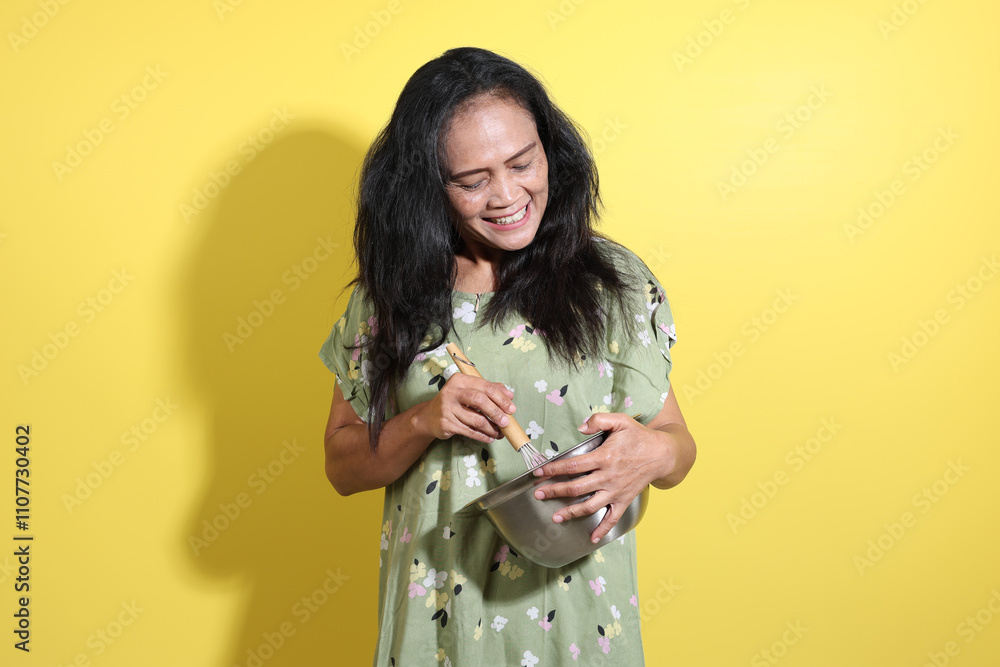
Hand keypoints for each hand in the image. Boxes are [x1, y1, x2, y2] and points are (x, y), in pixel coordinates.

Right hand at [413, 374, 515, 443]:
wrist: (429, 416)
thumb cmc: (454, 402)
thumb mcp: (469, 390)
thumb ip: (489, 389)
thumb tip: (509, 395)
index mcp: (460, 380)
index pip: (485, 387)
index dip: (501, 398)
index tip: (511, 408)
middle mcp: (452, 391)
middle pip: (480, 400)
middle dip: (496, 412)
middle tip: (506, 422)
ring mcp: (447, 408)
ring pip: (476, 419)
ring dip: (491, 428)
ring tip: (499, 433)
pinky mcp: (446, 423)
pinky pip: (469, 431)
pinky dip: (482, 436)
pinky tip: (489, 437)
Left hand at [530, 412, 678, 542]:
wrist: (663, 454)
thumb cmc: (640, 437)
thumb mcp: (621, 421)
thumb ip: (599, 420)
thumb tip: (581, 427)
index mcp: (604, 457)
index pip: (573, 465)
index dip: (554, 469)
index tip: (538, 473)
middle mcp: (608, 477)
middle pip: (576, 487)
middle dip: (555, 491)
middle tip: (538, 494)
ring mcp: (616, 491)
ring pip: (590, 505)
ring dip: (571, 513)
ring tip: (555, 517)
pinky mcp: (624, 500)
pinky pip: (612, 518)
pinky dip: (602, 529)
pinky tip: (592, 538)